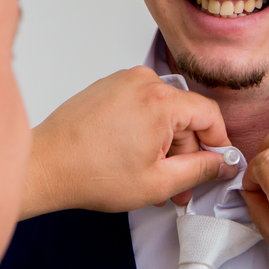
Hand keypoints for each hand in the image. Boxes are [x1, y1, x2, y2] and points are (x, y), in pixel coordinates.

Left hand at [21, 66, 235, 218]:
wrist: (45, 166)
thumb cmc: (91, 173)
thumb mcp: (159, 183)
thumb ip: (200, 170)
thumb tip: (223, 163)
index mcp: (161, 100)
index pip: (209, 115)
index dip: (218, 144)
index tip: (216, 166)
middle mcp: (143, 81)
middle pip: (184, 115)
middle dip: (185, 152)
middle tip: (178, 187)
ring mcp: (121, 81)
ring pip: (162, 113)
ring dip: (164, 145)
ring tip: (150, 177)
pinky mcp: (106, 88)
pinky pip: (140, 106)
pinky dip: (143, 131)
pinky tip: (132, 159)